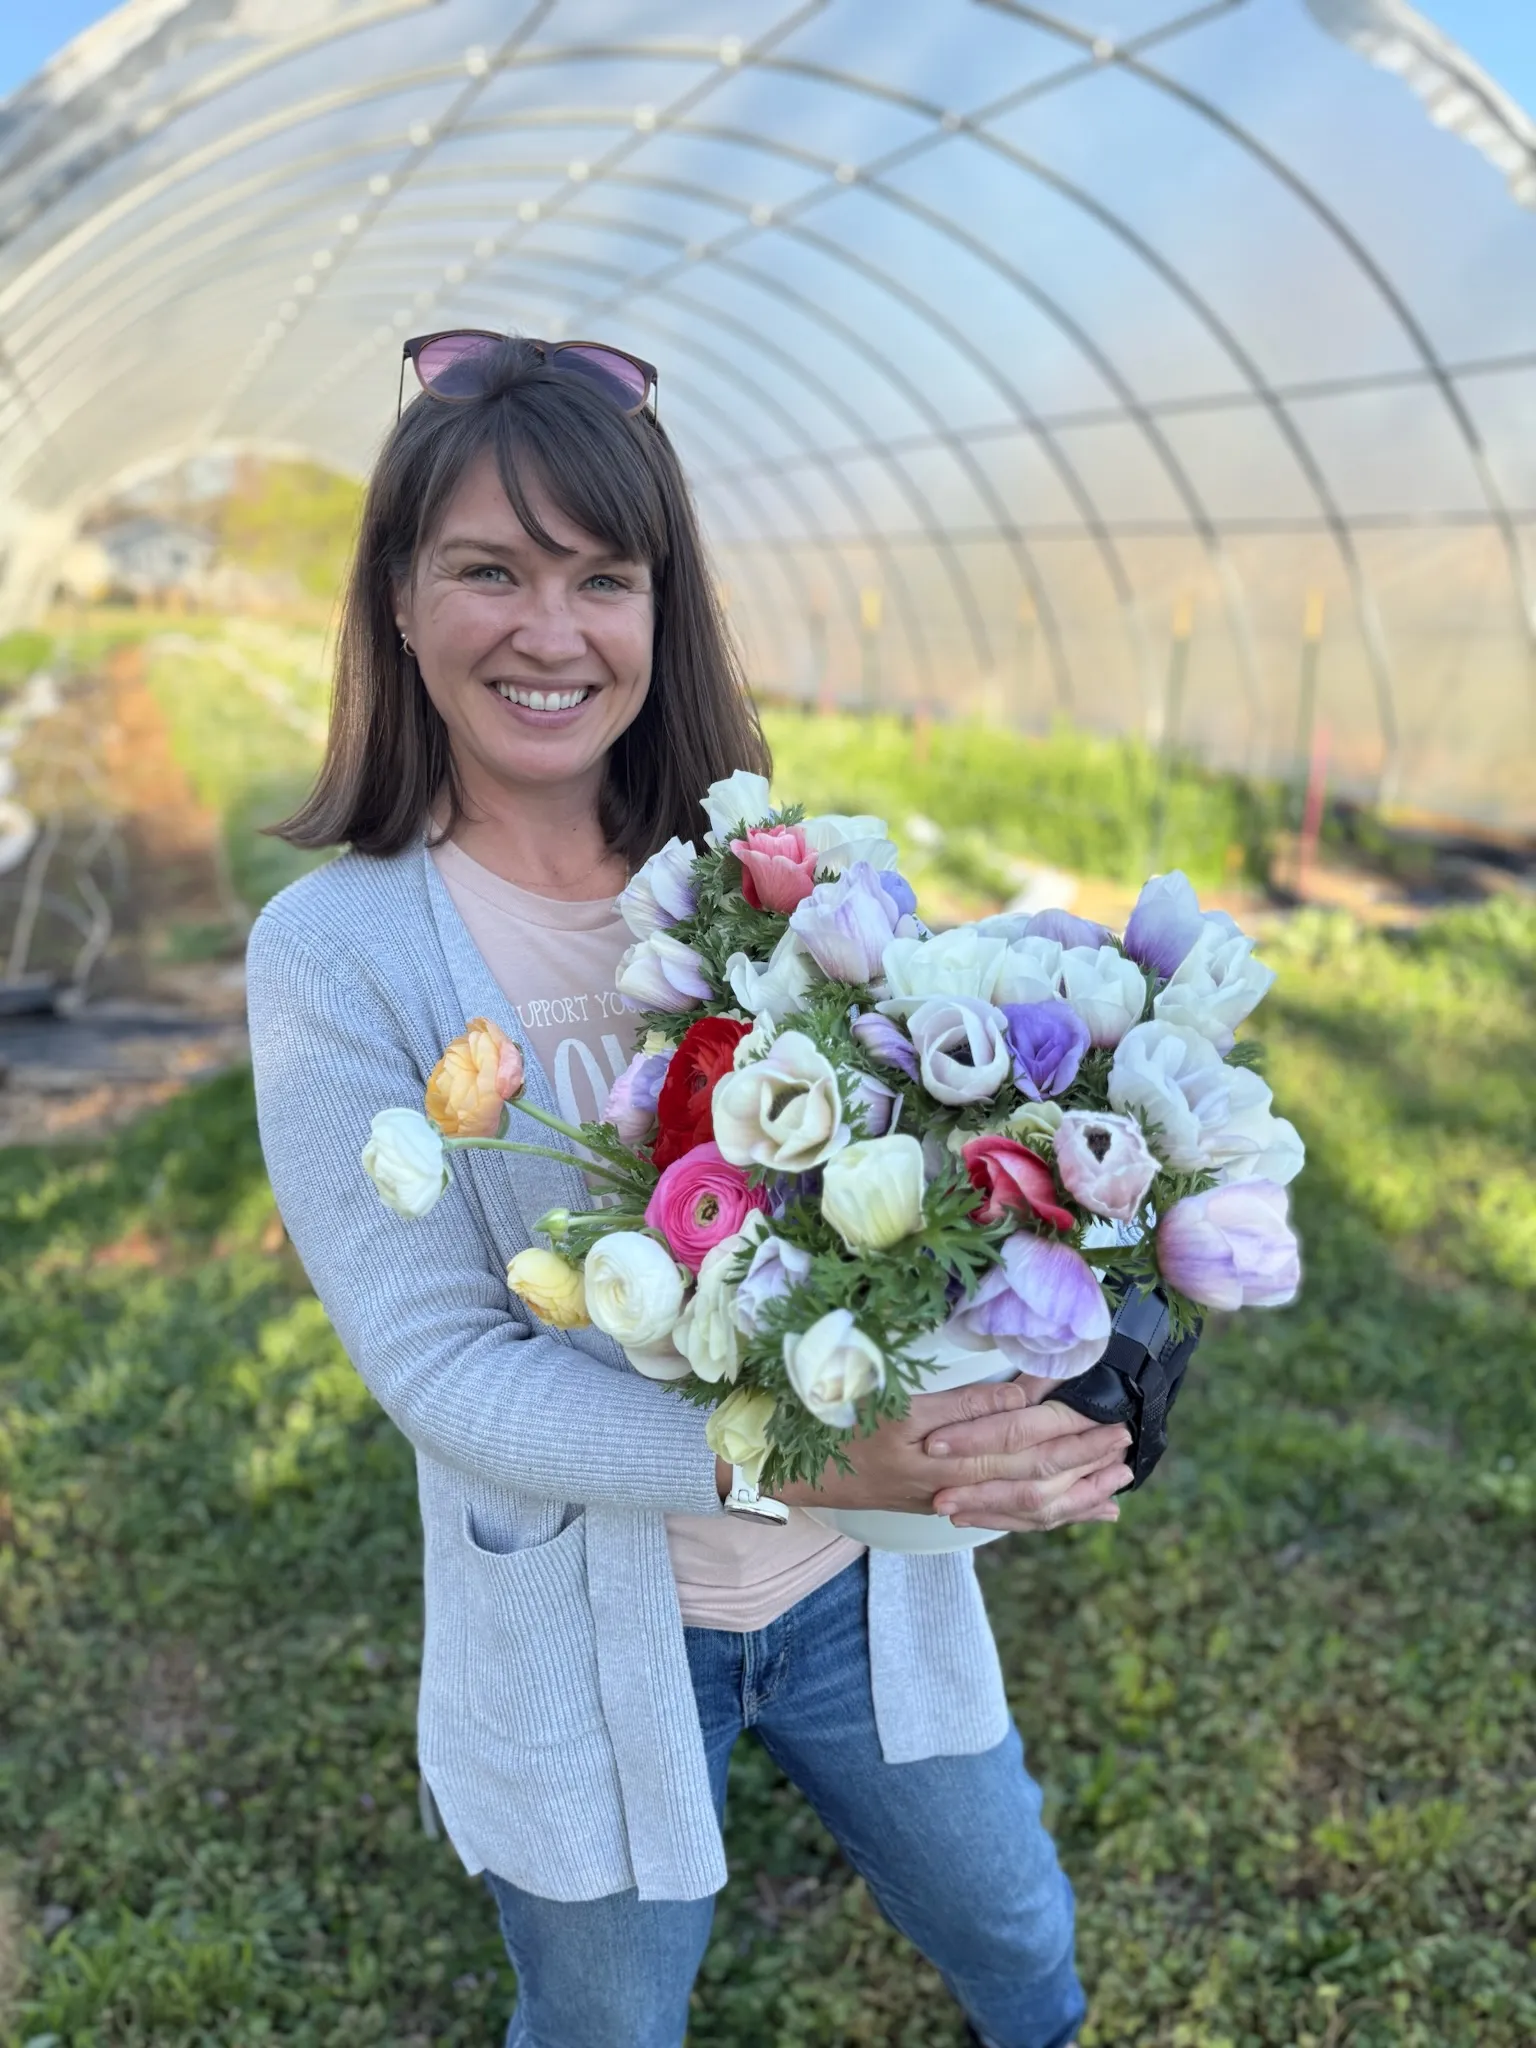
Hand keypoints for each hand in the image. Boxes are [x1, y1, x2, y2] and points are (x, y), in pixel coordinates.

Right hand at [775, 1379, 1131, 1531]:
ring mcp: (951, 1502)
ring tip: (1118, 1477)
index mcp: (937, 1452)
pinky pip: (1012, 1520)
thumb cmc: (838, 1427)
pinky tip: (1088, 1511)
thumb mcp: (890, 1402)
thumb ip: (960, 1403)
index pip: (1013, 1436)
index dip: (1058, 1417)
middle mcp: (950, 1484)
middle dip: (1081, 1455)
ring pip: (1028, 1506)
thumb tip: (1020, 1394)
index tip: (1094, 1396)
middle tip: (1122, 1434)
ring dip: (1077, 1490)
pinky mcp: (949, 1508)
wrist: (798, 1473)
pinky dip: (1055, 1516)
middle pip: (1031, 1474)